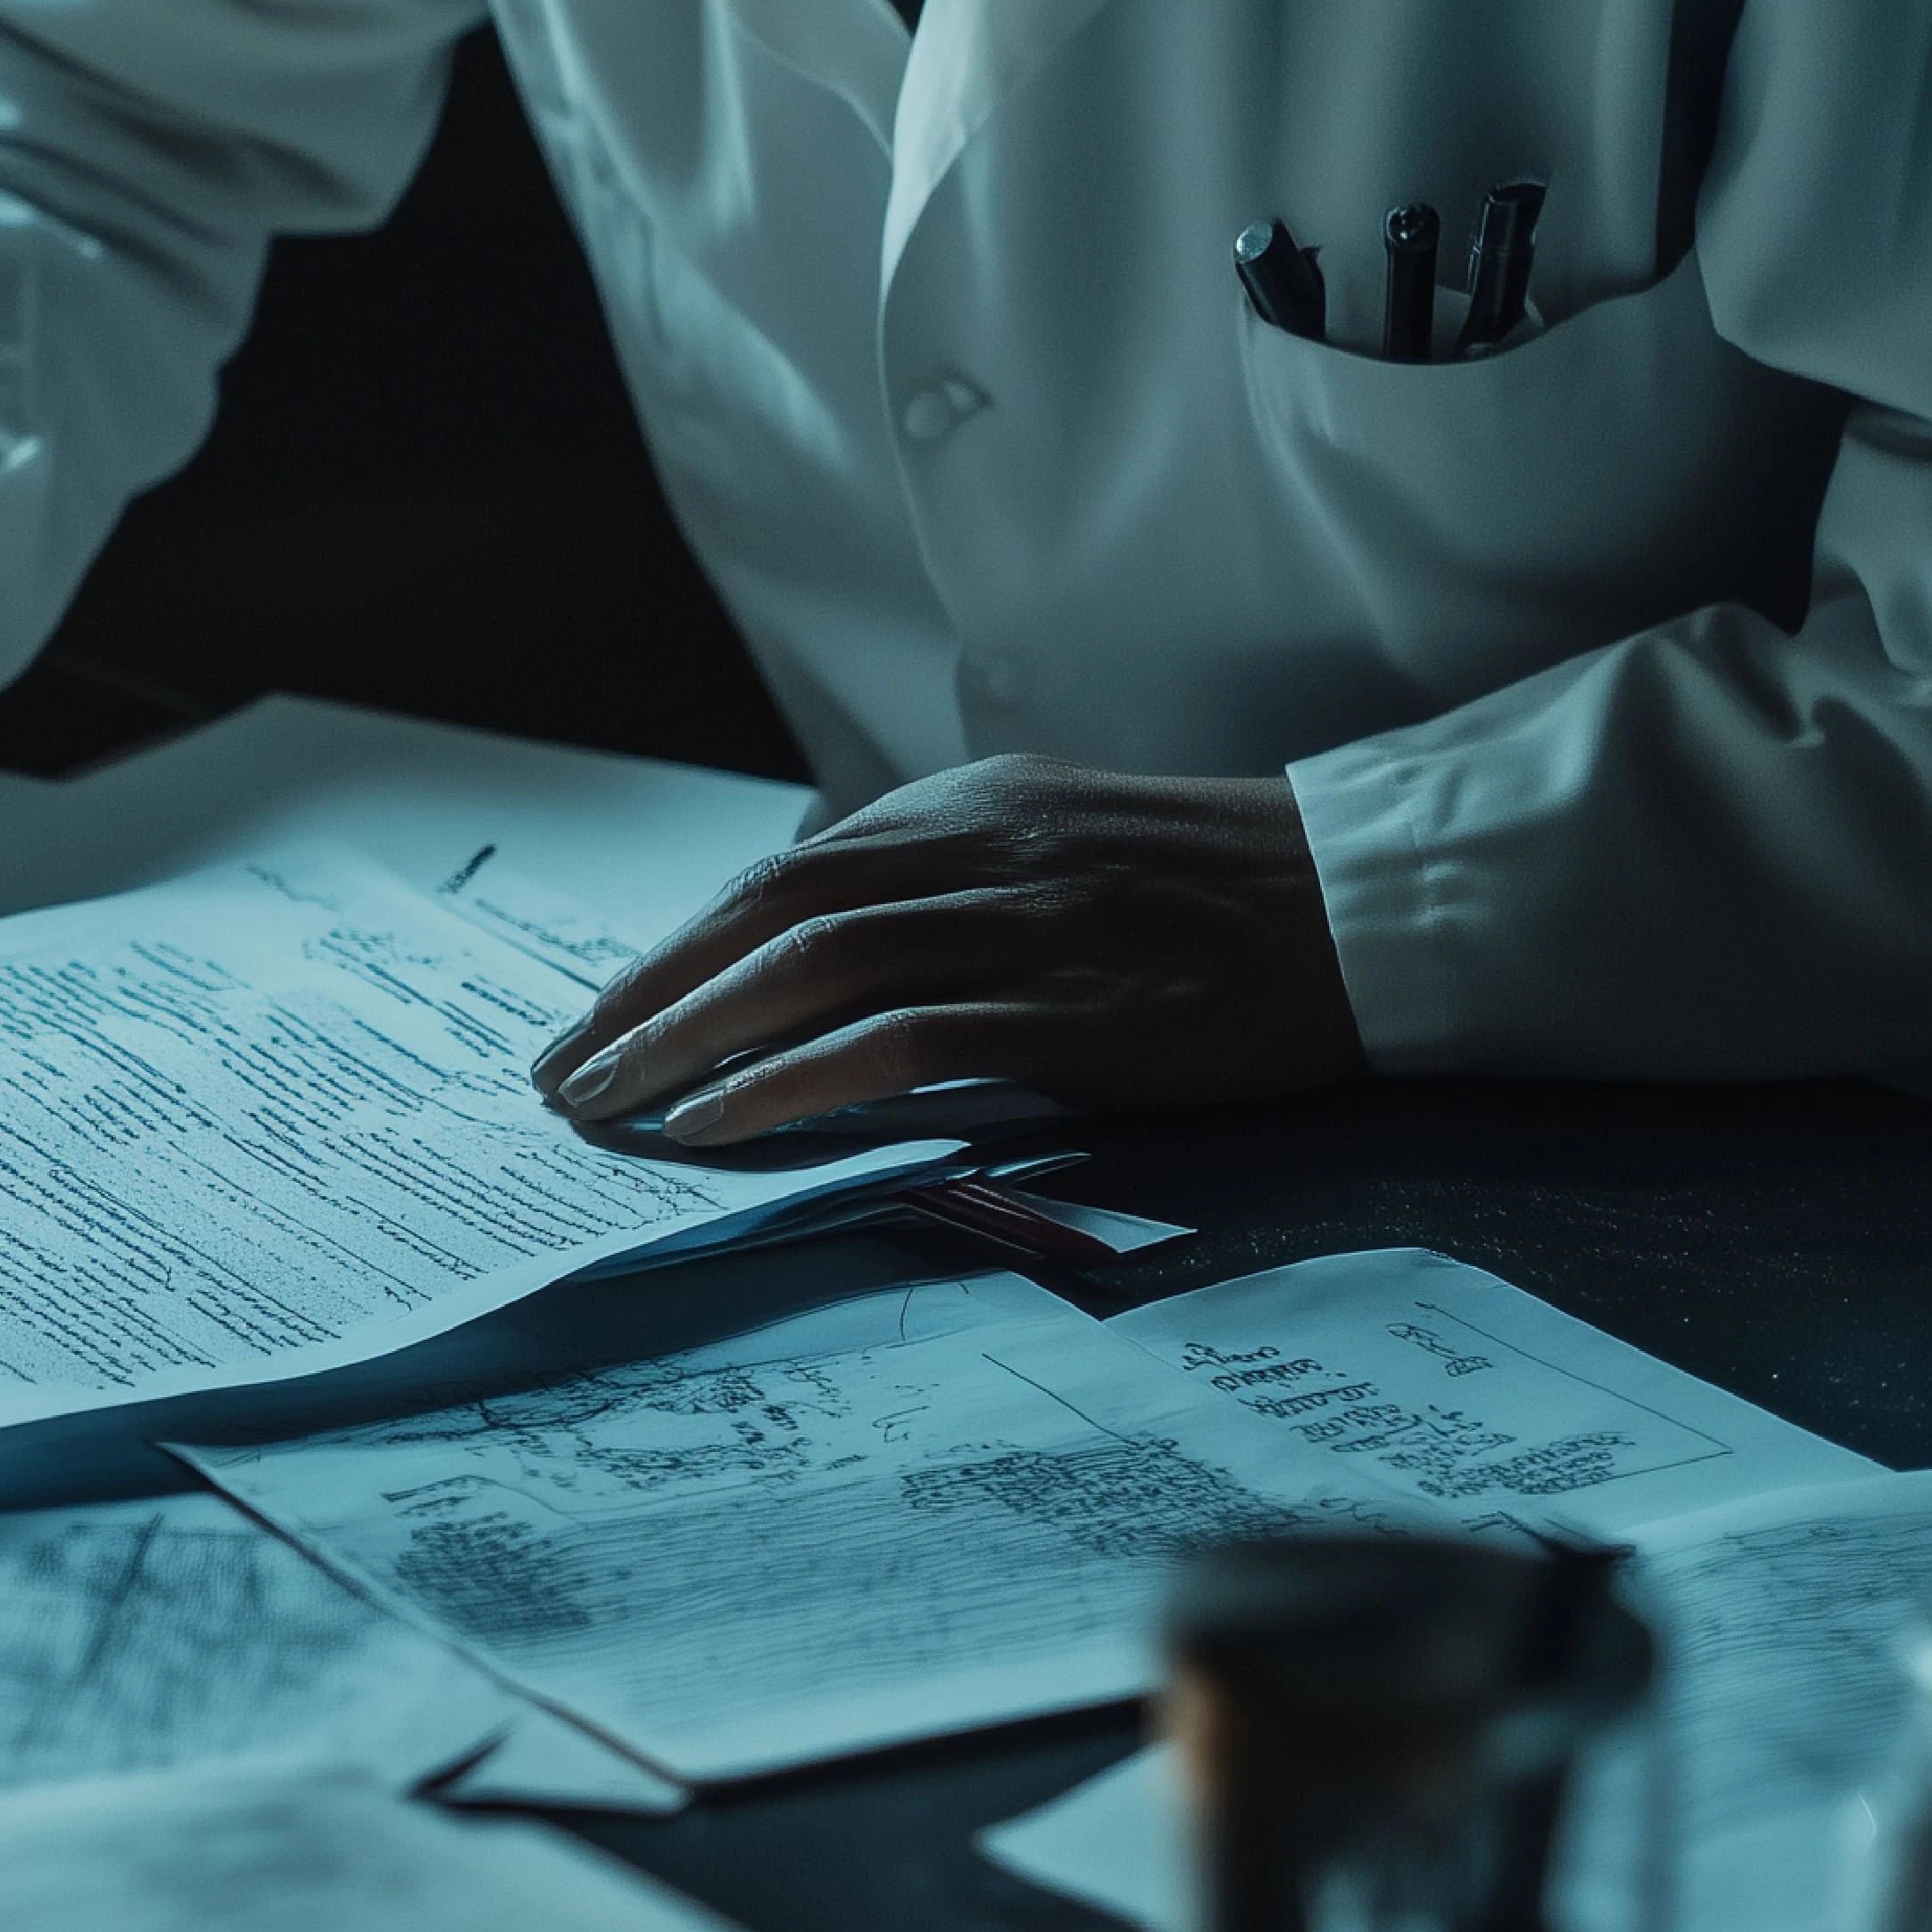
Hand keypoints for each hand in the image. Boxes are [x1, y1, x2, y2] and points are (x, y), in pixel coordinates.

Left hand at [526, 757, 1365, 1145]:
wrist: (1369, 909)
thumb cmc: (1220, 900)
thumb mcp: (1067, 855)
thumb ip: (955, 888)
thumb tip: (833, 962)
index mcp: (972, 807)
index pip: (786, 871)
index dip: (680, 948)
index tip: (608, 1016)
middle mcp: (980, 850)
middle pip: (768, 909)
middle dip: (648, 994)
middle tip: (562, 1072)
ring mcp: (1024, 926)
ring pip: (810, 966)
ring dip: (688, 1040)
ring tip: (607, 1107)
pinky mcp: (1070, 1011)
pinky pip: (896, 1040)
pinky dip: (791, 1081)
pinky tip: (721, 1124)